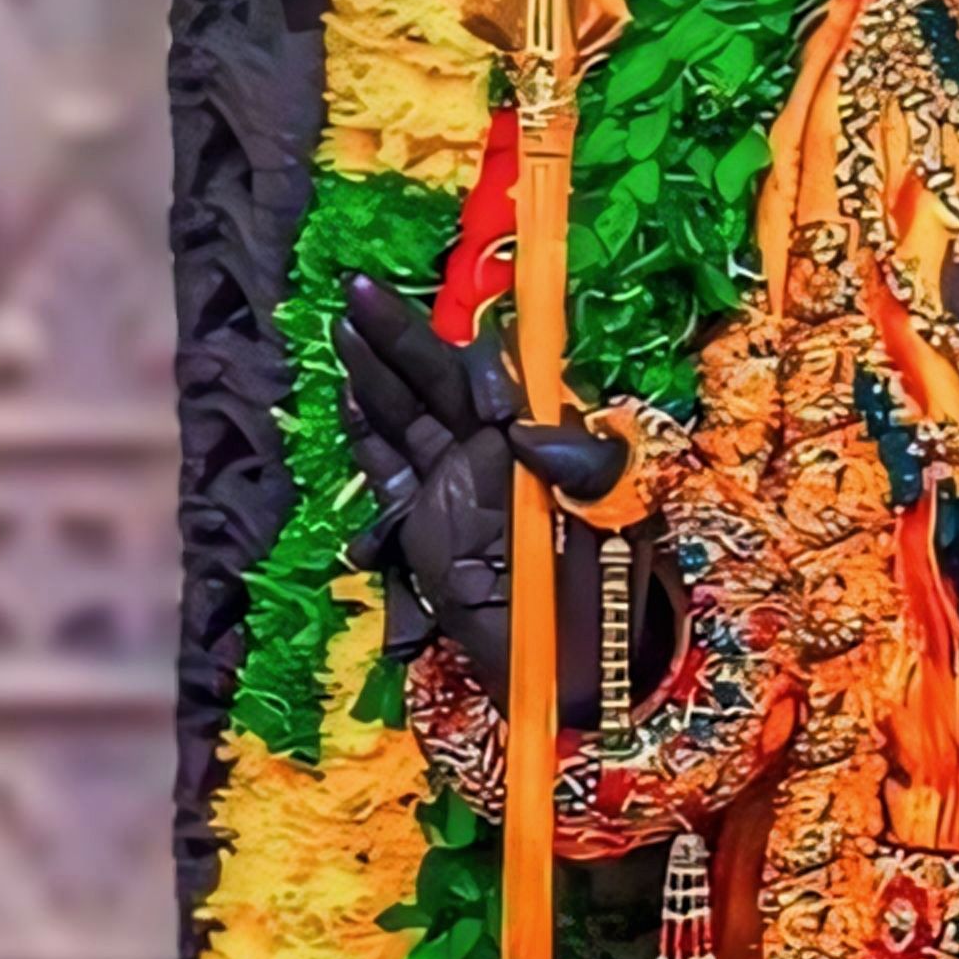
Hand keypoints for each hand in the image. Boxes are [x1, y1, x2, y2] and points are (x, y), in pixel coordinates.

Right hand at [336, 270, 629, 700]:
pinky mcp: (423, 526)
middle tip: (358, 290)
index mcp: (541, 443)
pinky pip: (391, 469)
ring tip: (343, 323)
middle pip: (439, 382)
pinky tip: (349, 397)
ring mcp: (454, 486)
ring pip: (407, 414)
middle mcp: (493, 454)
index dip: (483, 365)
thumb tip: (528, 427)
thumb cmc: (605, 596)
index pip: (500, 383)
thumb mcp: (615, 524)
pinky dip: (369, 434)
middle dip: (400, 338)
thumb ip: (584, 469)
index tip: (473, 354)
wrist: (569, 668)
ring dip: (375, 370)